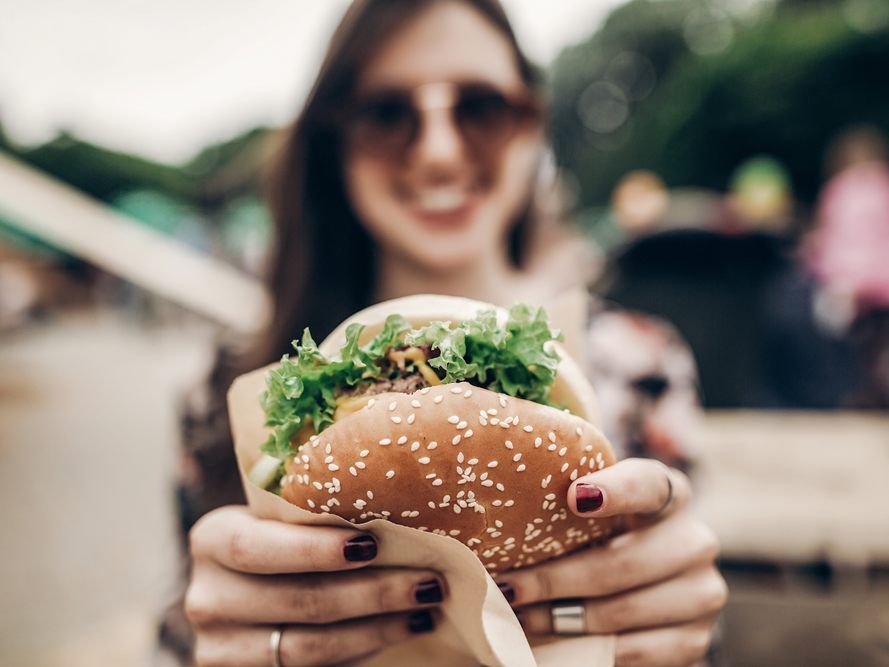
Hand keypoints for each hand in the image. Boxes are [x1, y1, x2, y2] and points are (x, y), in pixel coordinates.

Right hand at [186, 505, 444, 665]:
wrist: (246, 593)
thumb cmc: (279, 541)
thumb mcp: (278, 521)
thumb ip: (313, 514)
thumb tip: (399, 498)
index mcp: (212, 540)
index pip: (257, 547)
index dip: (314, 549)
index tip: (372, 544)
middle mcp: (208, 599)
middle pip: (298, 602)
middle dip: (373, 593)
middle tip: (429, 581)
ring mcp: (221, 649)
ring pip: (309, 647)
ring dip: (378, 628)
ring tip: (427, 608)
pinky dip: (363, 650)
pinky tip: (400, 630)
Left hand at [495, 459, 726, 666]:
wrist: (654, 586)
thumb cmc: (609, 535)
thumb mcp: (597, 509)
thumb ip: (572, 501)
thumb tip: (508, 505)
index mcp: (669, 493)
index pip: (647, 484)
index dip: (614, 490)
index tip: (574, 497)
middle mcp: (695, 540)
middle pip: (622, 563)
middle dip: (556, 580)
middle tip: (510, 587)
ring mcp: (702, 592)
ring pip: (622, 611)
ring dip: (563, 619)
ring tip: (521, 617)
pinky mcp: (695, 638)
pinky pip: (635, 651)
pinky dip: (590, 650)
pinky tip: (557, 642)